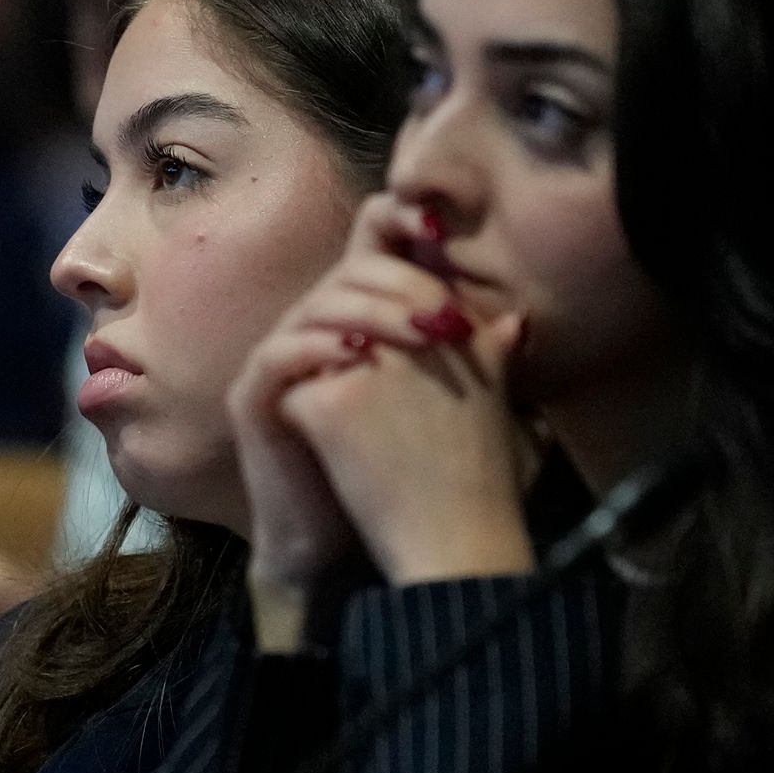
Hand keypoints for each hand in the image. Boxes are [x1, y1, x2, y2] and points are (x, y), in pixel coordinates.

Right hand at [231, 196, 538, 629]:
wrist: (349, 548)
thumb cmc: (399, 475)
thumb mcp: (443, 409)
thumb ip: (474, 362)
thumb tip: (519, 321)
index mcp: (358, 318)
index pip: (371, 246)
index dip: (400, 224)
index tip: (443, 233)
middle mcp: (315, 328)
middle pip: (348, 271)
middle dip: (402, 283)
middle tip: (448, 316)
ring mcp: (280, 359)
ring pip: (317, 307)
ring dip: (372, 314)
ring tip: (422, 334)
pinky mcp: (254, 398)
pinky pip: (278, 354)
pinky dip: (317, 348)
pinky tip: (359, 357)